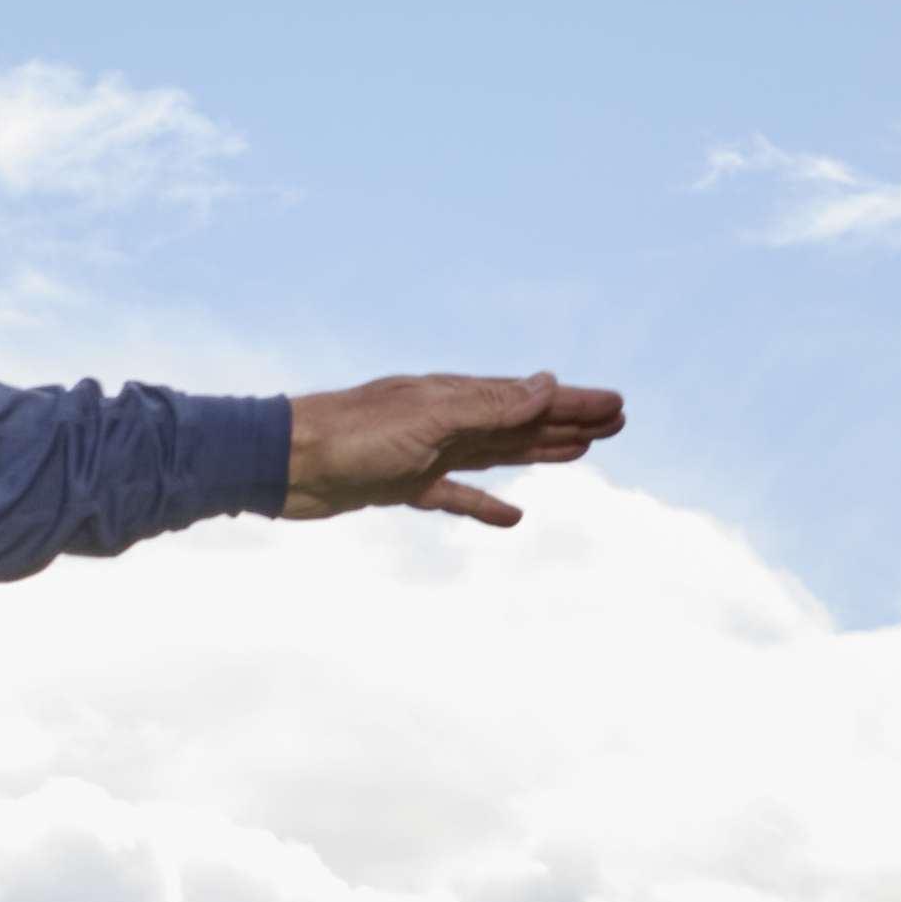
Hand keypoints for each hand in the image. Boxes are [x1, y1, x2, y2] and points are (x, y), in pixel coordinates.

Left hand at [282, 374, 625, 527]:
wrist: (282, 464)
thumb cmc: (349, 436)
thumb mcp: (427, 419)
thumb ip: (488, 405)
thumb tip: (547, 384)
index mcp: (457, 397)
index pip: (530, 398)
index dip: (574, 403)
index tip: (618, 406)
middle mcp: (447, 421)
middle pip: (521, 421)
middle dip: (567, 422)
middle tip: (615, 424)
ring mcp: (426, 453)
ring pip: (497, 453)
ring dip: (538, 451)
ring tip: (581, 453)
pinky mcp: (403, 485)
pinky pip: (456, 495)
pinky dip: (486, 503)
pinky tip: (513, 517)